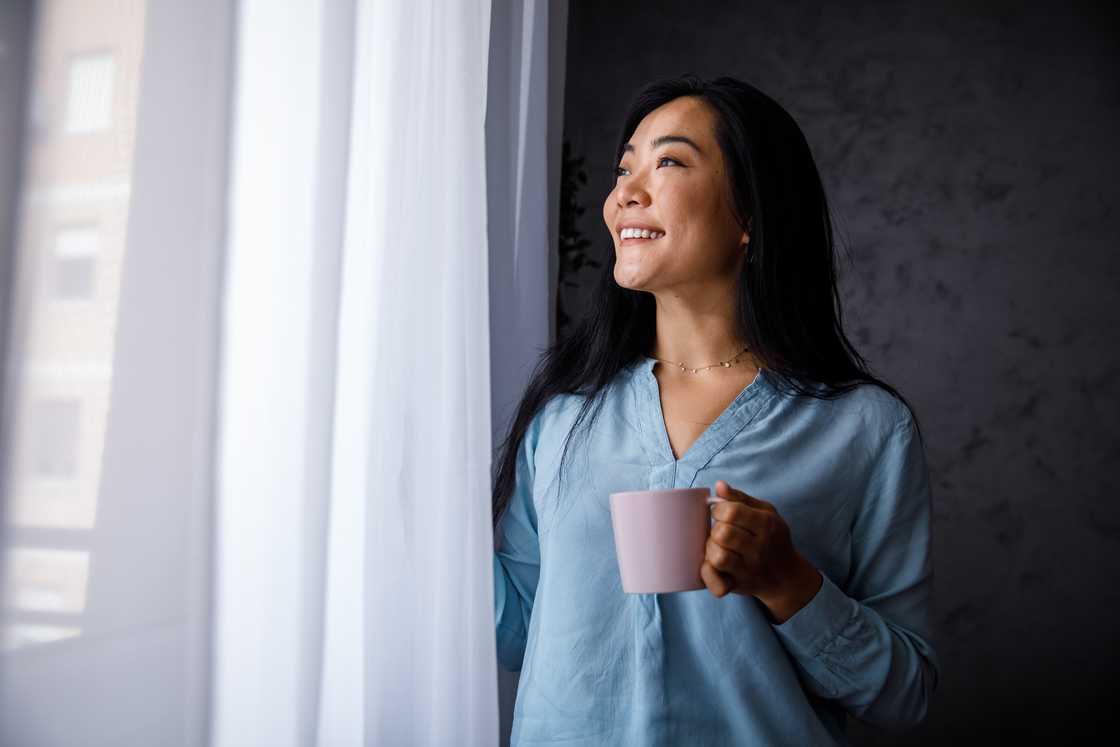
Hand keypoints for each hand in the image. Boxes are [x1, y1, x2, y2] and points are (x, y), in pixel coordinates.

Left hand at [701, 479, 822, 623]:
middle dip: (715, 529)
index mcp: (766, 525)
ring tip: (716, 546)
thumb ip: (741, 498)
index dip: (719, 509)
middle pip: (723, 534)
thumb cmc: (772, 538)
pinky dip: (708, 574)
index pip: (733, 511)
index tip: (719, 513)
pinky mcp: (739, 587)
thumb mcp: (766, 513)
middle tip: (719, 531)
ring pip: (718, 557)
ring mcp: (749, 570)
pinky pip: (718, 585)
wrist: (787, 576)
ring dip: (710, 549)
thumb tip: (719, 485)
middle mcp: (760, 549)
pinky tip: (710, 564)